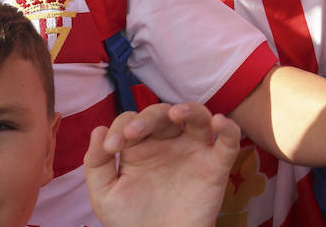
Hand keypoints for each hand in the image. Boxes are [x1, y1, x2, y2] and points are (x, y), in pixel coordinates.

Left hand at [84, 103, 241, 226]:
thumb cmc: (131, 221)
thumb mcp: (105, 195)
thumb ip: (96, 164)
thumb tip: (99, 130)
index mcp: (141, 147)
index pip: (133, 121)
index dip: (121, 127)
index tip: (112, 148)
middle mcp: (169, 143)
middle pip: (163, 114)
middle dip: (147, 118)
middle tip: (132, 134)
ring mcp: (194, 152)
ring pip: (198, 117)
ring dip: (189, 109)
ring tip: (176, 113)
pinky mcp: (216, 167)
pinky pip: (229, 142)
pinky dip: (229, 128)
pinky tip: (219, 121)